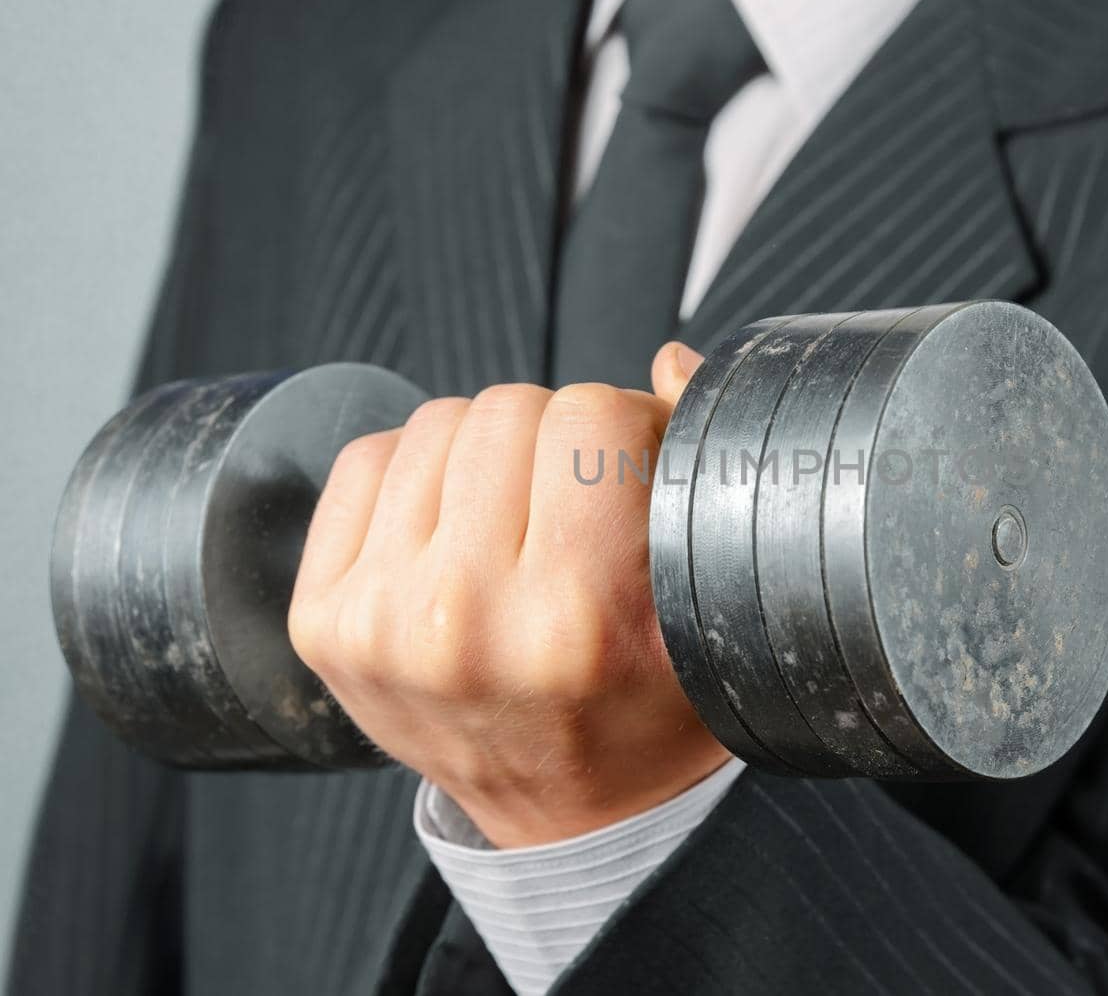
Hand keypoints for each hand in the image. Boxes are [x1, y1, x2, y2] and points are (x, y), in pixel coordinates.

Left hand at [287, 343, 727, 846]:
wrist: (574, 821)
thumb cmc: (651, 711)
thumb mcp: (710, 609)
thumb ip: (701, 475)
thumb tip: (666, 362)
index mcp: (575, 616)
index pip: (593, 413)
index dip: (629, 427)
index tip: (635, 471)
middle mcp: (463, 618)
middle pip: (510, 407)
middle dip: (558, 437)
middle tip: (577, 501)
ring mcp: (379, 620)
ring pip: (437, 422)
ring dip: (487, 452)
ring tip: (519, 519)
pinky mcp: (323, 620)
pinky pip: (365, 461)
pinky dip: (417, 472)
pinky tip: (457, 526)